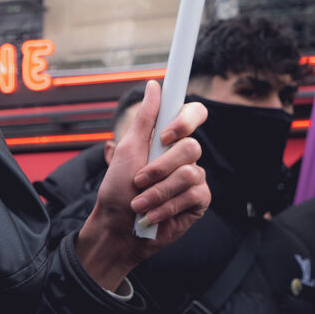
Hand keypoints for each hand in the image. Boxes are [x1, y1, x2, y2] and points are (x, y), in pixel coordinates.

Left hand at [75, 80, 209, 289]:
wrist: (116, 228)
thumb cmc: (117, 190)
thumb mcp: (126, 151)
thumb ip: (144, 120)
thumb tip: (154, 85)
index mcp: (168, 140)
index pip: (194, 115)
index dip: (186, 120)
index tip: (165, 136)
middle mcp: (184, 157)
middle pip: (192, 147)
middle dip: (159, 168)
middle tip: (138, 181)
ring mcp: (193, 179)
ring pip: (190, 173)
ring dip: (158, 192)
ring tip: (139, 204)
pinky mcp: (198, 202)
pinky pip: (194, 195)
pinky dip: (166, 206)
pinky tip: (152, 216)